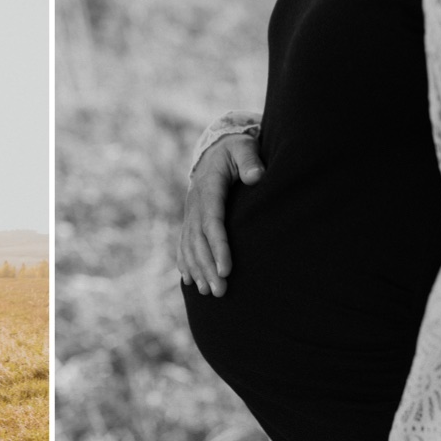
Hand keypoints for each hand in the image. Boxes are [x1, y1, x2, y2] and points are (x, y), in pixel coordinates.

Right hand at [177, 133, 263, 296]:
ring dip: (197, 270)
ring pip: (190, 246)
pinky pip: (184, 243)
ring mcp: (190, 213)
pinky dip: (185, 262)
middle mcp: (195, 203)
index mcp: (208, 188)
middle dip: (207, 267)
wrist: (214, 150)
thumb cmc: (235, 151)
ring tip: (207, 293)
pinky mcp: (191, 219)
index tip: (226, 269)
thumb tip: (256, 177)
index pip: (212, 222)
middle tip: (220, 291)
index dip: (218, 247)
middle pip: (199, 240)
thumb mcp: (244, 148)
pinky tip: (189, 280)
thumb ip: (250, 160)